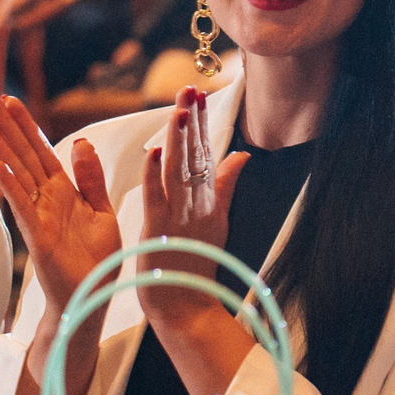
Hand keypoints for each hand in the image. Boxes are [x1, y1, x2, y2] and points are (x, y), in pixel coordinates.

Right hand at [0, 95, 124, 323]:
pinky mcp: (38, 235)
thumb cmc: (96, 260)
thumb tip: (82, 141)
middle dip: (7, 127)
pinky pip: (22, 205)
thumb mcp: (102, 211)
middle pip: (24, 154)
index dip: (26, 125)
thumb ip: (91, 178)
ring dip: (0, 148)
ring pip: (17, 174)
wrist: (92, 298)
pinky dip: (9, 185)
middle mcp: (47, 198)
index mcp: (64, 190)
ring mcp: (39, 215)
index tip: (10, 100)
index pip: (42, 149)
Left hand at [134, 87, 248, 338]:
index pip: (207, 154)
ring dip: (178, 140)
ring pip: (178, 172)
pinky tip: (154, 152)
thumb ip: (227, 185)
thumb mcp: (218, 220)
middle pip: (195, 156)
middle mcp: (197, 205)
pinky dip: (155, 176)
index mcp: (209, 200)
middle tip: (190, 88)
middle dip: (192, 121)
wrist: (186, 305)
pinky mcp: (159, 232)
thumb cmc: (197, 264)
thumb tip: (241, 155)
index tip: (200, 94)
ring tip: (178, 110)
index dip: (203, 123)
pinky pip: (156, 199)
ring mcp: (179, 218)